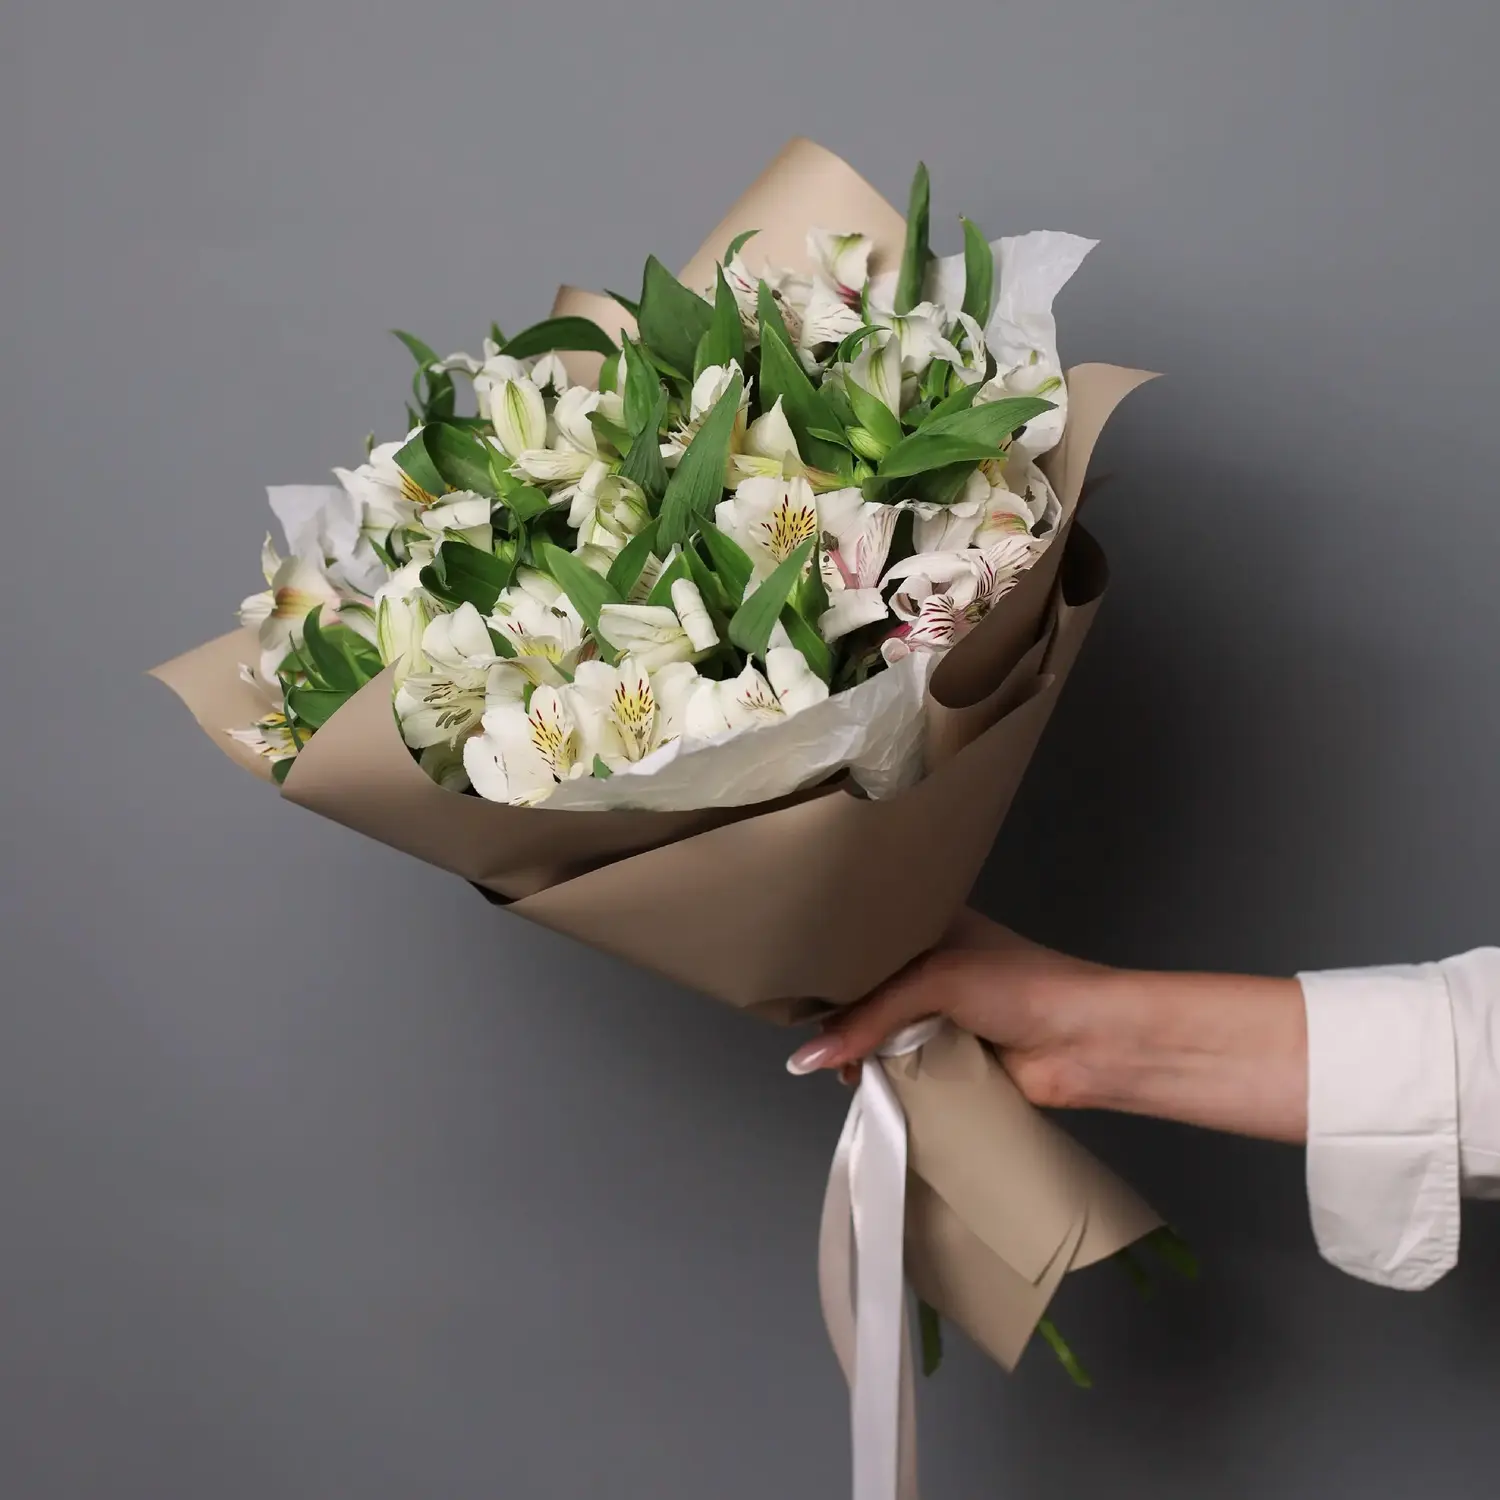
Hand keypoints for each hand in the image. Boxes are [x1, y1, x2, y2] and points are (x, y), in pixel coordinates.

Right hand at [786, 911, 1308, 1142]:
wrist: (1088, 1041)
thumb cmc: (1020, 987)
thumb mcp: (934, 982)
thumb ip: (868, 1018)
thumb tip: (807, 1061)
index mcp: (931, 925)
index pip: (867, 937)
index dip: (832, 956)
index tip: (792, 975)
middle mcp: (933, 966)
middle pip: (869, 989)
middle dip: (840, 1011)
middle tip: (804, 1032)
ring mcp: (942, 1015)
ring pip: (883, 1031)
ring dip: (860, 1050)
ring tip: (831, 1066)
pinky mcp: (950, 1060)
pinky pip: (903, 1068)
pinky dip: (883, 1076)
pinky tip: (855, 1083)